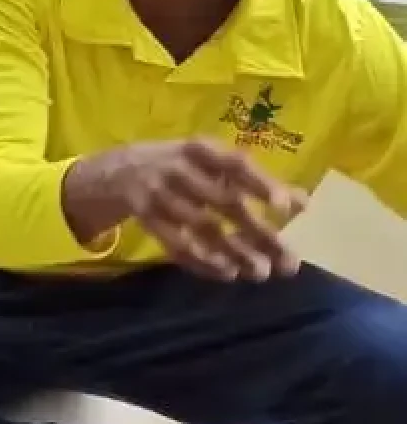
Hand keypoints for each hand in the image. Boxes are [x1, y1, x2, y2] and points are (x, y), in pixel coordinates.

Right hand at [83, 138, 309, 280]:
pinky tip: (226, 272)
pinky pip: (176, 244)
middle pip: (223, 203)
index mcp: (200, 150)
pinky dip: (202, 261)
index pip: (234, 164)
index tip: (284, 208)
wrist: (119, 170)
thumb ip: (256, 182)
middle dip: (257, 233)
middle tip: (289, 263)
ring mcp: (158, 193)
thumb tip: (304, 203)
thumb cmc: (183, 166)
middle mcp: (177, 168)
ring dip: (233, 253)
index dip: (260, 183)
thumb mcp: (213, 164)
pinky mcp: (145, 217)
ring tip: (261, 273)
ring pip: (202, 228)